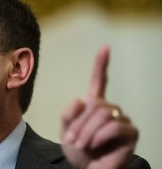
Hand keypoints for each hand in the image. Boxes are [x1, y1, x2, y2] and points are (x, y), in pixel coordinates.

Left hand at [61, 46, 138, 168]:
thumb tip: (80, 99)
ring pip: (103, 113)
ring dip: (87, 131)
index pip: (99, 81)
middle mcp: (110, 109)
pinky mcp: (130, 132)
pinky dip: (99, 136)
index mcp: (94, 105)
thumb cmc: (78, 150)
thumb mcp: (66, 130)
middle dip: (80, 124)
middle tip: (73, 140)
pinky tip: (95, 145)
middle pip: (96, 104)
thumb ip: (68, 113)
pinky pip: (114, 125)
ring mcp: (121, 120)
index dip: (101, 64)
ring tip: (82, 145)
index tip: (105, 47)